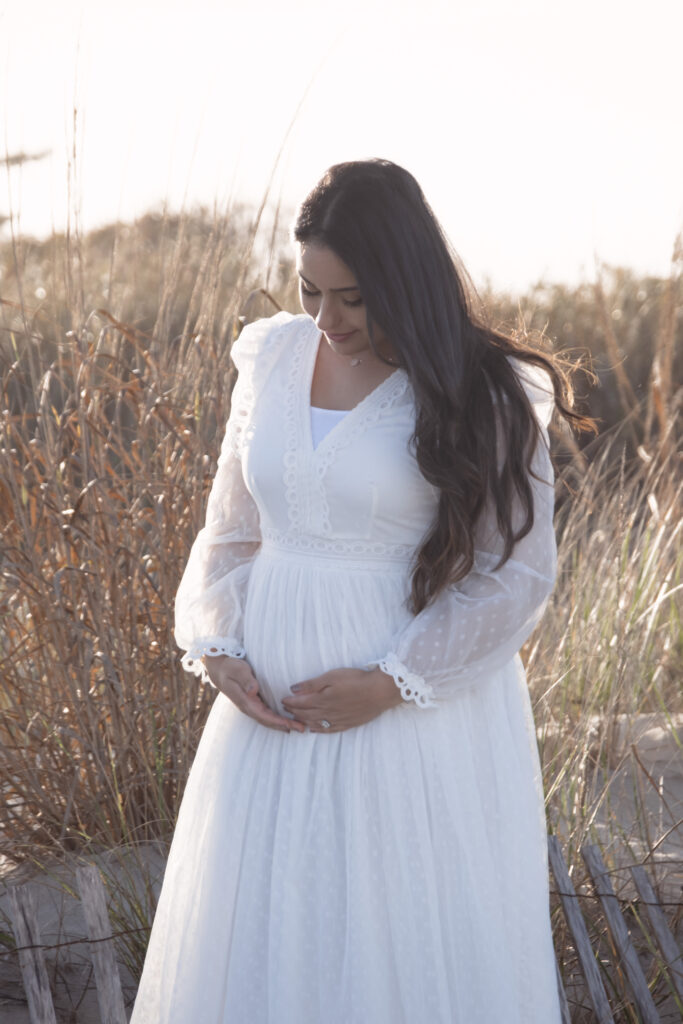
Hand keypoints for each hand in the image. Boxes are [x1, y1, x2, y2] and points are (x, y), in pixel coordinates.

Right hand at [202, 655, 304, 733]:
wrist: (219, 668)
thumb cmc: (230, 667)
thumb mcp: (237, 670)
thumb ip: (246, 679)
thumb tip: (253, 690)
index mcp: (245, 702)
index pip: (263, 716)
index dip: (277, 722)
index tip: (290, 725)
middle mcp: (248, 707)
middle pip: (268, 721)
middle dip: (285, 726)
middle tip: (303, 729)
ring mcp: (251, 705)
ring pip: (268, 719)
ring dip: (283, 724)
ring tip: (299, 726)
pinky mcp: (254, 702)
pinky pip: (267, 713)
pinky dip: (278, 718)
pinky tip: (288, 718)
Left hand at [281, 666, 403, 732]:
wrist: (379, 691)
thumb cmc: (356, 680)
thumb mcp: (332, 676)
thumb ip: (312, 684)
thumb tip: (293, 689)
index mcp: (322, 700)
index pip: (300, 703)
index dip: (290, 702)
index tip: (282, 700)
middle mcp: (327, 713)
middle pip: (305, 714)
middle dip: (293, 711)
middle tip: (285, 709)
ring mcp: (337, 720)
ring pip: (315, 723)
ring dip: (303, 721)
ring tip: (295, 719)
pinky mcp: (347, 724)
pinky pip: (328, 730)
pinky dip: (318, 730)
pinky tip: (313, 729)